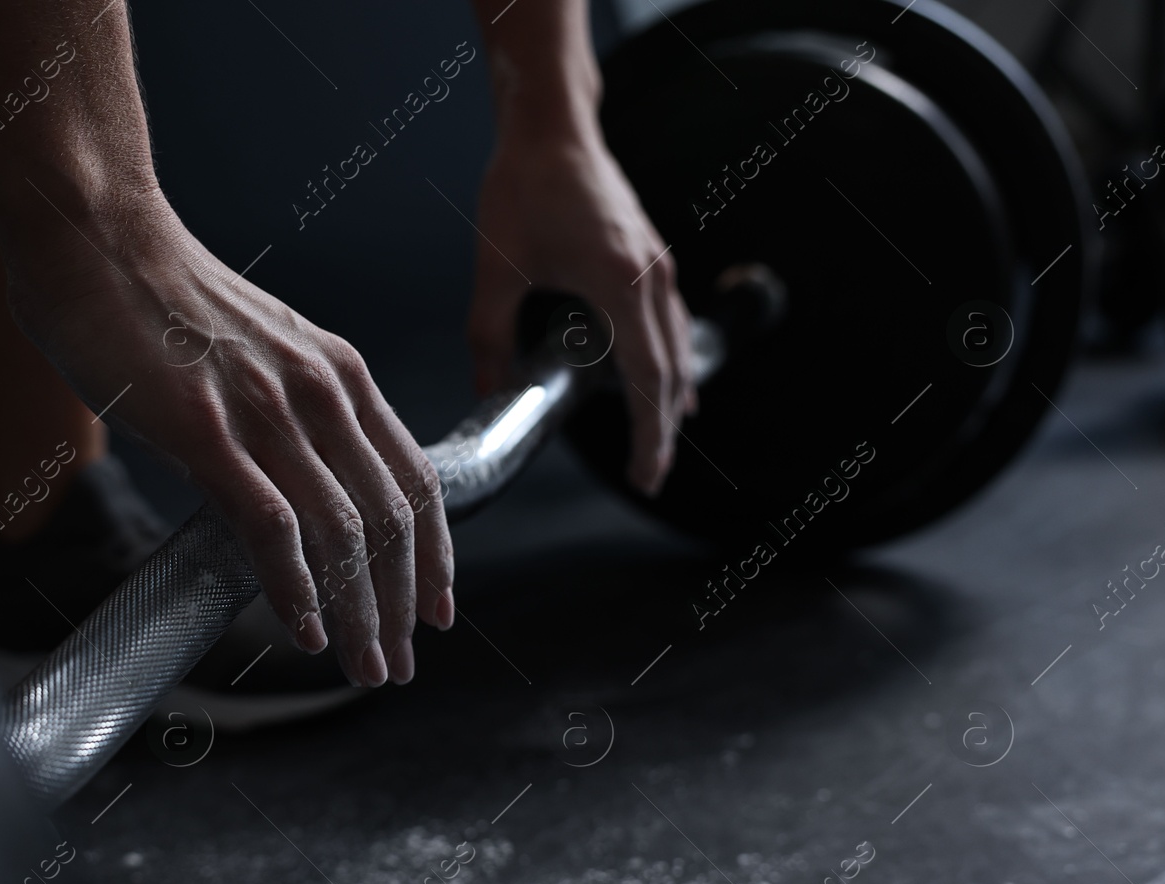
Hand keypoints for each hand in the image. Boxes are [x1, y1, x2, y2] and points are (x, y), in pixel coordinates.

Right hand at [4, 193, 453, 686]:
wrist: (91, 231)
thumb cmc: (153, 292)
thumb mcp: (252, 349)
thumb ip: (284, 409)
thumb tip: (285, 482)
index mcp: (338, 371)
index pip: (416, 478)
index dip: (436, 553)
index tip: (437, 606)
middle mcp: (320, 389)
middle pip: (393, 518)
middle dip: (405, 603)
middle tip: (399, 662)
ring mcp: (266, 409)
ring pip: (344, 533)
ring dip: (361, 612)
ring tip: (364, 665)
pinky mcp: (205, 429)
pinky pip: (272, 527)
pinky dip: (296, 589)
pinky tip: (304, 629)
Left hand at [467, 126, 694, 492]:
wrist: (551, 125)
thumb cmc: (525, 186)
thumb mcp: (494, 269)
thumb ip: (489, 336)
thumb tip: (488, 392)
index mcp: (621, 285)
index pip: (648, 381)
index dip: (647, 435)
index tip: (643, 476)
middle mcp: (652, 278)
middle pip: (671, 374)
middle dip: (659, 430)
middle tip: (647, 477)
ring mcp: (658, 266)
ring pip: (677, 349)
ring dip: (667, 398)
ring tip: (653, 441)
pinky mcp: (652, 257)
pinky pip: (670, 323)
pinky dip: (668, 360)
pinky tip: (662, 382)